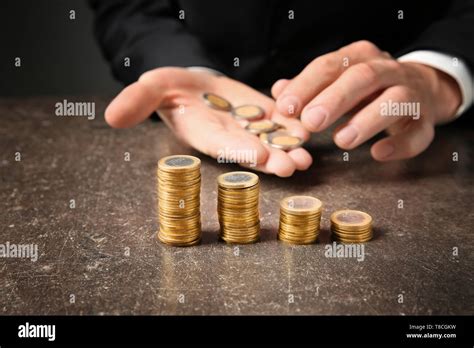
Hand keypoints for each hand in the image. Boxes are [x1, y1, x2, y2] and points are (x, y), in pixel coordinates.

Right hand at [104, 67, 311, 176]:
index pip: (222, 148)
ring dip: (291, 146)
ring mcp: (253, 129)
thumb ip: (137, 101)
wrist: (197, 84)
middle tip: (293, 165)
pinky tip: (310, 121)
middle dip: (273, 160)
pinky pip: (285, 120)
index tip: (256, 157)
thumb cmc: (173, 88)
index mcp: (206, 137)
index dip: (238, 153)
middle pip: (255, 152)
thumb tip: (110, 116)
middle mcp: (233, 139)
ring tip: (307, 151)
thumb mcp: (154, 87)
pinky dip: (296, 121)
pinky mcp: (268, 115)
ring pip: (275, 141)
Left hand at [272, 41, 461, 160]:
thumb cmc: (367, 88)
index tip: (286, 107)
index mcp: (359, 57)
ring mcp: (410, 93)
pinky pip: (417, 132)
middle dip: (334, 100)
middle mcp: (386, 70)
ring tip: (342, 140)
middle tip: (311, 122)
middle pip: (362, 78)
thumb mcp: (337, 80)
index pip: (330, 66)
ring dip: (367, 120)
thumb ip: (309, 87)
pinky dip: (399, 144)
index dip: (306, 86)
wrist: (421, 87)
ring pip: (394, 101)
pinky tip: (379, 153)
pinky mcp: (425, 120)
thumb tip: (279, 92)